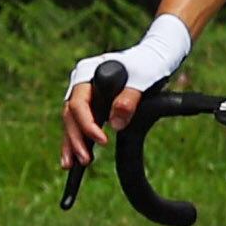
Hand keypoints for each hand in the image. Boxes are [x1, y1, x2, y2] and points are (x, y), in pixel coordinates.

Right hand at [62, 13, 193, 170]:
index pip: (79, 103)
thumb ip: (129, 99)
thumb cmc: (147, 64)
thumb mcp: (142, 79)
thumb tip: (116, 124)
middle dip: (75, 139)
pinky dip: (79, 141)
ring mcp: (86, 96)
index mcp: (87, 73)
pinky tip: (76, 159)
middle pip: (71, 115)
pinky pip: (82, 125)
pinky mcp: (93, 106)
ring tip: (71, 166)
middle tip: (85, 160)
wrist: (154, 59)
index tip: (102, 141)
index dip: (87, 124)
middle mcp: (82, 84)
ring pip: (72, 123)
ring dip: (73, 144)